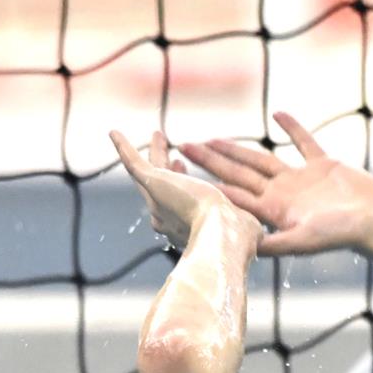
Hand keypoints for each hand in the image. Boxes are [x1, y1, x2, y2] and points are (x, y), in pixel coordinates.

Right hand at [111, 129, 249, 249]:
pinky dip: (123, 148)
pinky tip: (114, 132)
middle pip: (163, 188)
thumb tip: (258, 233)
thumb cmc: (238, 239)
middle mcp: (167, 217)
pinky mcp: (151, 182)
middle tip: (172, 154)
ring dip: (154, 153)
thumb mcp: (247, 229)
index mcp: (188, 229)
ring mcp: (157, 199)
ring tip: (157, 135)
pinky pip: (132, 163)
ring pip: (149, 172)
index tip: (184, 168)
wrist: (221, 236)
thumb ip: (248, 228)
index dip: (183, 183)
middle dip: (168, 169)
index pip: (182, 202)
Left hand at [177, 111, 372, 256]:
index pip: (235, 192)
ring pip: (263, 158)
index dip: (210, 180)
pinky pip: (304, 142)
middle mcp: (282, 194)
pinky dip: (292, 128)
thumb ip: (275, 242)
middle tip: (187, 145)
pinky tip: (277, 114)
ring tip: (215, 137)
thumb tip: (246, 246)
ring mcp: (301, 179)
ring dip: (239, 148)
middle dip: (213, 160)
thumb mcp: (304, 240)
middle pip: (240, 173)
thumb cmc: (341, 234)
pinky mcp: (322, 165)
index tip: (186, 169)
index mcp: (274, 210)